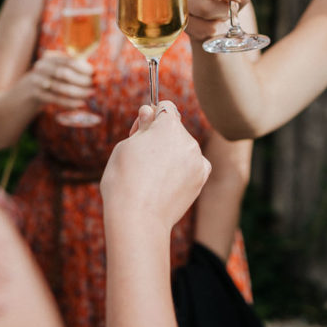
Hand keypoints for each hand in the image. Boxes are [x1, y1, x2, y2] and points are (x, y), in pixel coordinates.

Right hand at [28, 50, 93, 108]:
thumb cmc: (50, 79)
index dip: (83, 67)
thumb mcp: (58, 69)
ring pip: (60, 87)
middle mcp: (42, 67)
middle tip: (93, 86)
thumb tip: (95, 74)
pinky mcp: (35, 93)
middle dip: (81, 80)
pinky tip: (80, 105)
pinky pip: (55, 99)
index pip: (69, 61)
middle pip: (64, 73)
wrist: (27, 91)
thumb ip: (72, 68)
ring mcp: (37, 80)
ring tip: (90, 95)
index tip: (94, 74)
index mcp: (50, 58)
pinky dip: (69, 103)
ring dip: (78, 92)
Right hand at [100, 101, 211, 233]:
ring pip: (183, 148)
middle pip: (175, 129)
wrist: (138, 219)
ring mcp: (198, 159)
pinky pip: (192, 165)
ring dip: (172, 154)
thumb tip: (150, 112)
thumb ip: (142, 127)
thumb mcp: (125, 146)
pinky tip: (167, 183)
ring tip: (152, 176)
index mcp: (168, 125)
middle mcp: (188, 139)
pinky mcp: (202, 178)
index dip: (150, 117)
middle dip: (161, 137)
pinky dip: (183, 170)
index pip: (165, 107)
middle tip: (142, 158)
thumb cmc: (124, 181)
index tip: (141, 130)